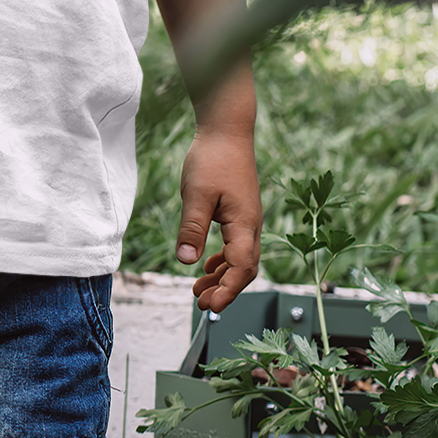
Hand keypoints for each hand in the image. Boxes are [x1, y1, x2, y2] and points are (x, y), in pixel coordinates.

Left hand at [176, 128, 261, 313]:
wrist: (227, 132)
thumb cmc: (213, 159)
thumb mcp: (196, 195)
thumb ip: (192, 229)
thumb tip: (186, 261)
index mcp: (244, 224)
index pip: (241, 268)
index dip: (227, 290)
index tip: (210, 306)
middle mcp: (251, 225)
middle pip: (244, 269)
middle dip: (224, 289)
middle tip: (200, 303)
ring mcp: (247, 220)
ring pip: (240, 259)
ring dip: (221, 277)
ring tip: (198, 290)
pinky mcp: (240, 214)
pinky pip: (236, 246)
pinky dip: (223, 261)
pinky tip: (207, 266)